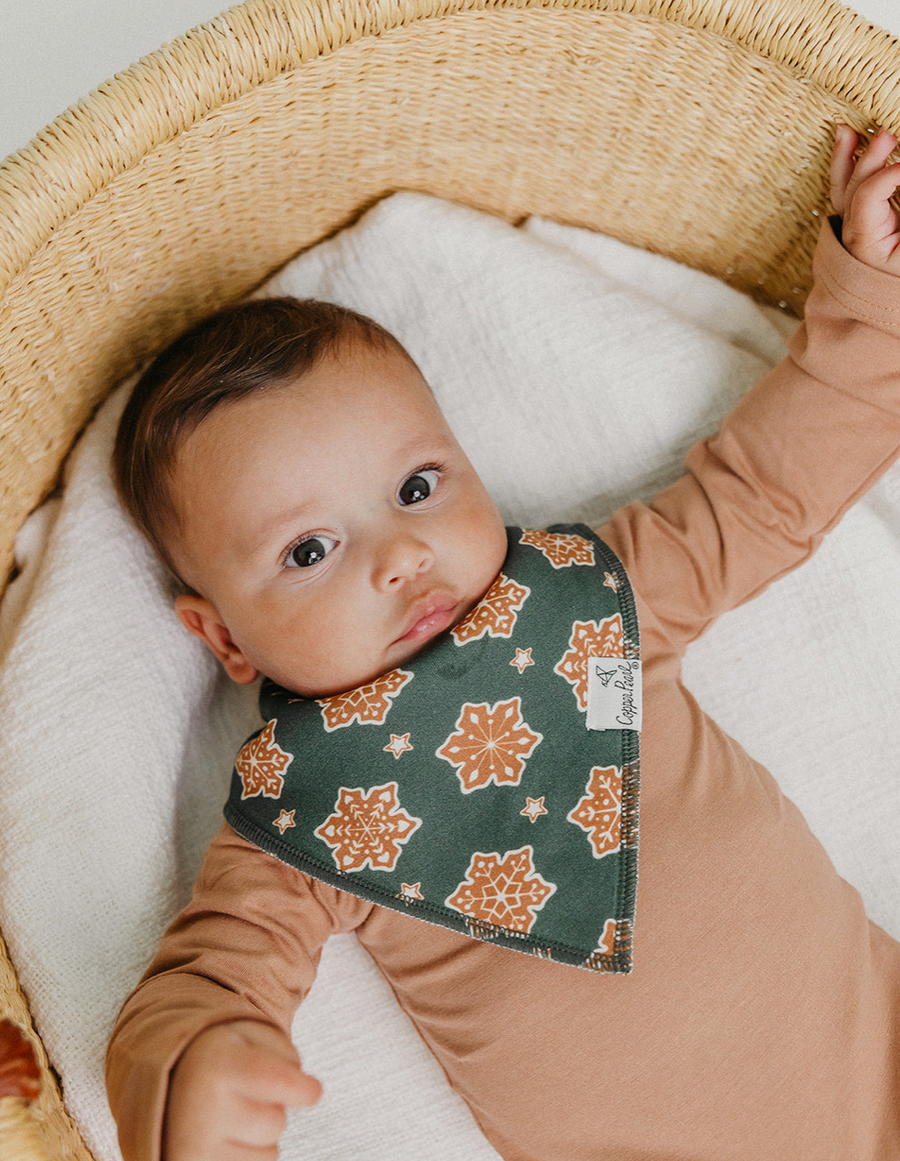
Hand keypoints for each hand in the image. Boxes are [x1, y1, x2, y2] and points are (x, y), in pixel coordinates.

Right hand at [163, 1019, 321, 1160]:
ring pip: (268, 1155)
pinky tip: (225, 1138)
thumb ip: (285, 1053)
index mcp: (216, 1064)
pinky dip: (246, 1157)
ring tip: (231, 1116)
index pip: (276, 1082)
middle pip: (276, 1123)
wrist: (160, 1084)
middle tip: (245, 1093)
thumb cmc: (216, 1057)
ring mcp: (194, 1150)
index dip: (302, 1089)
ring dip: (261, 1138)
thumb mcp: (247, 1034)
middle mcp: (201, 1109)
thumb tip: (310, 1092)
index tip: (314, 1091)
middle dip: (273, 1109)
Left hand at [830, 124, 899, 272]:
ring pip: (842, 186)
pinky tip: (847, 138)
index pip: (867, 197)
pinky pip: (846, 188)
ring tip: (847, 130)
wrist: (887, 296)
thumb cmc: (898, 279)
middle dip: (870, 158)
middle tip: (888, 135)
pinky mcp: (857, 220)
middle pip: (854, 187)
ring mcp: (851, 227)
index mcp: (865, 243)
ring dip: (847, 155)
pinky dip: (846, 163)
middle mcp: (851, 234)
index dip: (889, 175)